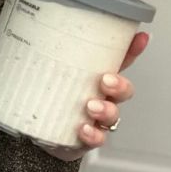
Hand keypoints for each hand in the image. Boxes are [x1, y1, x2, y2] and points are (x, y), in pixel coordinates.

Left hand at [45, 32, 149, 161]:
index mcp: (95, 78)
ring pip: (113, 114)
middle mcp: (102, 98)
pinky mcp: (89, 139)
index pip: (120, 61)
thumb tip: (29, 32)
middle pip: (124, 89)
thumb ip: (46, 58)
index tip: (140, 38)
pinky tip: (84, 129)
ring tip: (91, 106)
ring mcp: (97, 120)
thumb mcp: (48, 74)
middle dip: (120, 84)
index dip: (133, 50)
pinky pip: (98, 138)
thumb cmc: (49, 100)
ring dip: (106, 109)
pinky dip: (94, 134)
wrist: (39, 135)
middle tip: (106, 81)